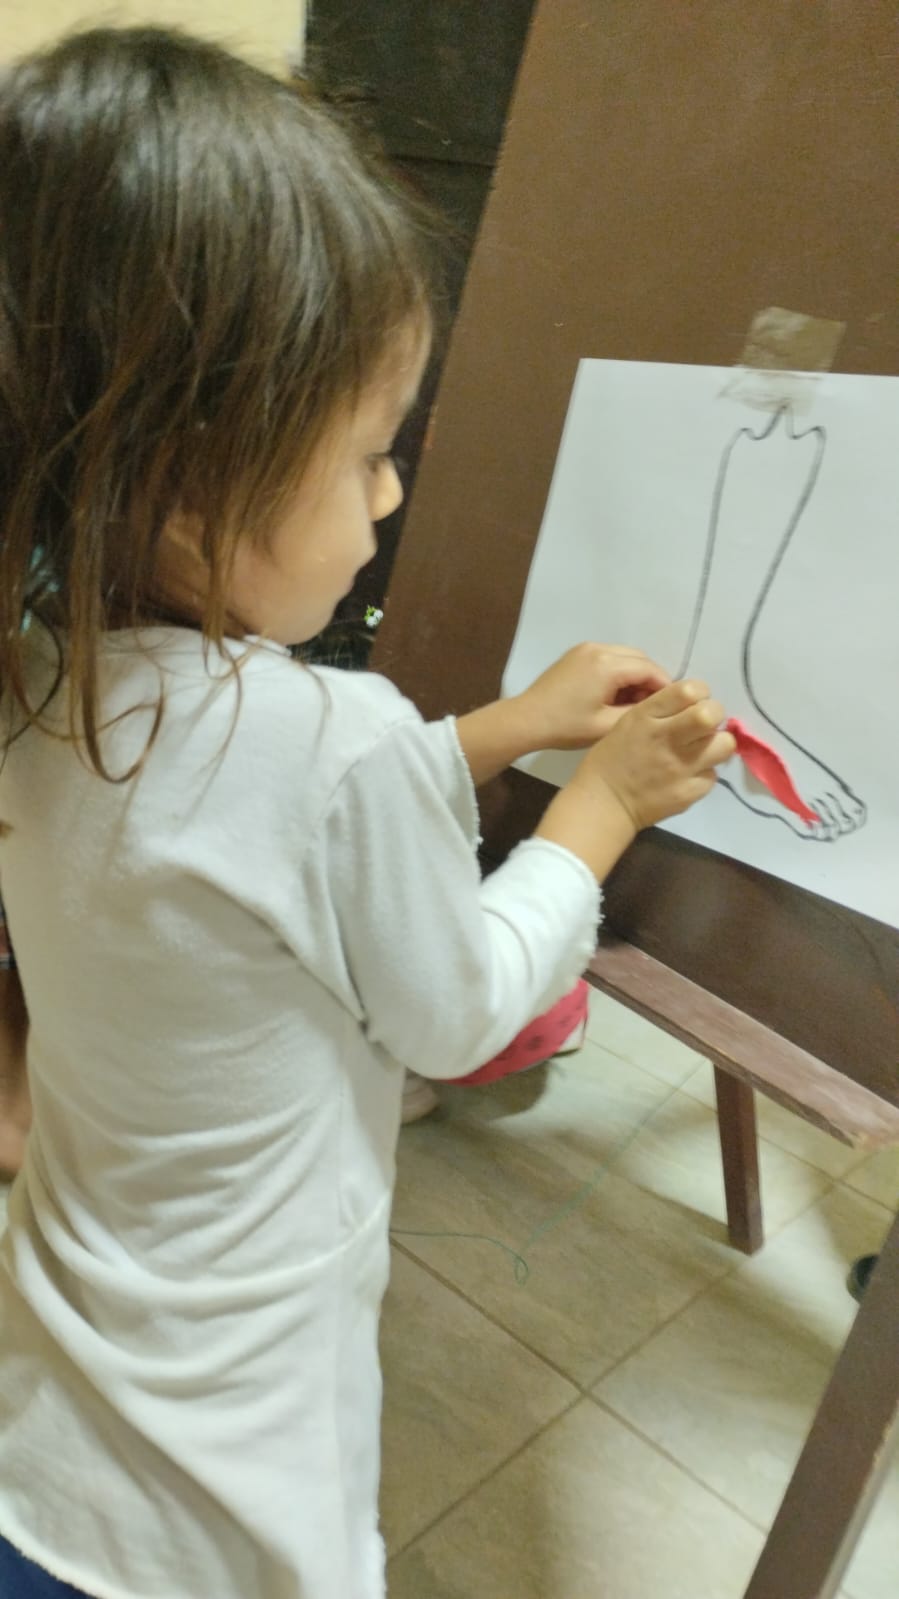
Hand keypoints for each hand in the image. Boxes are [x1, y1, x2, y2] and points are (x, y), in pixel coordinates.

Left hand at [515, 643, 670, 751]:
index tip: (670, 705)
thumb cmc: (566, 726)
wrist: (527, 719)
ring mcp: (585, 648)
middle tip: (650, 705)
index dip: (664, 686)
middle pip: (639, 658)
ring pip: (625, 656)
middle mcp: (598, 648)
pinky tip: (614, 694)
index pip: (649, 668)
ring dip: (634, 675)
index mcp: (607, 665)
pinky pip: (608, 657)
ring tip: (632, 702)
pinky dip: (618, 671)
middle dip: (649, 679)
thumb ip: (639, 711)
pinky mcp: (576, 653)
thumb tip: (659, 704)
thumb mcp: (607, 725)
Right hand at [570, 679, 736, 831]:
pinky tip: (688, 776)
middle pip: (711, 714)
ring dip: (716, 744)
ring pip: (724, 744)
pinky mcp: (690, 792)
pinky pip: (712, 774)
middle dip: (714, 715)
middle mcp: (666, 738)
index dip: (699, 693)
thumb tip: (693, 706)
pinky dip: (704, 773)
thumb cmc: (611, 759)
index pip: (690, 690)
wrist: (603, 804)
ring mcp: (681, 767)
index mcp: (646, 717)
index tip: (693, 703)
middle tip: (704, 726)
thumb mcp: (628, 723)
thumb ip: (661, 711)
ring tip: (702, 751)